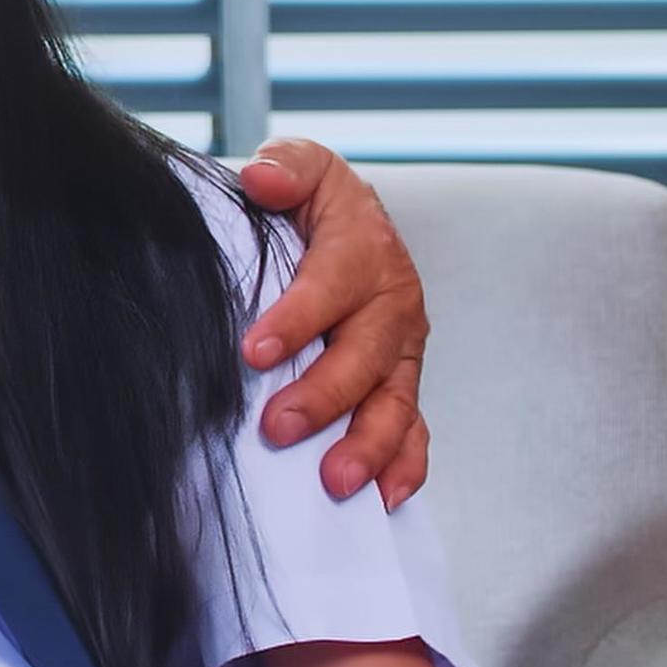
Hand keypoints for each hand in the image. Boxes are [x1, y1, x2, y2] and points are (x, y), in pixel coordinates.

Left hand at [237, 139, 429, 507]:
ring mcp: (402, 350)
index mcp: (365, 249)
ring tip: (334, 481)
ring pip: (395, 402)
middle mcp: (393, 304)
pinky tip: (384, 498)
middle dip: (324, 395)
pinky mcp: (400, 383)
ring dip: (368, 444)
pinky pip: (413, 429)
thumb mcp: (302, 168)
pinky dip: (405, 465)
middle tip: (278, 427)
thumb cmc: (315, 202)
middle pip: (365, 355)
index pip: (332, 285)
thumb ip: (286, 168)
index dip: (297, 318)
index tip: (253, 350)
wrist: (351, 226)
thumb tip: (262, 177)